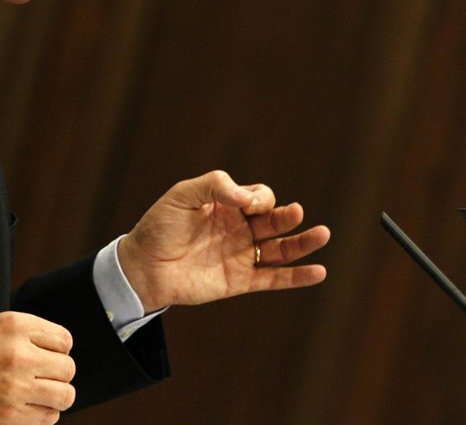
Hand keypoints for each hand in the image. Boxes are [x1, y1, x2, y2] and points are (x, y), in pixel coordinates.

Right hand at [0, 311, 74, 424]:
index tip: (49, 357)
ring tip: (41, 396)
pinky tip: (28, 409)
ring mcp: (16, 387)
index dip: (58, 350)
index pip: (63, 340)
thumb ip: (20, 334)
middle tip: (44, 378)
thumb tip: (47, 347)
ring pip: (64, 395)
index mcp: (15, 326)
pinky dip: (43, 415)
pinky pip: (48, 418)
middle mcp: (20, 355)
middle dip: (58, 375)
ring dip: (56, 396)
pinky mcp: (9, 416)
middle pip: (68, 368)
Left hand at [118, 170, 329, 311]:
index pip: (259, 196)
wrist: (142, 266)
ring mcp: (241, 255)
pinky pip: (273, 278)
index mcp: (228, 205)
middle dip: (287, 216)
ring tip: (323, 234)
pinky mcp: (239, 281)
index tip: (248, 203)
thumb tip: (248, 196)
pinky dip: (296, 277)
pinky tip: (318, 272)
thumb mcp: (182, 195)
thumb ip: (215, 185)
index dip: (260, 198)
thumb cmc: (159, 227)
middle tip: (295, 213)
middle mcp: (239, 229)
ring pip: (280, 249)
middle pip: (275, 220)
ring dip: (302, 243)